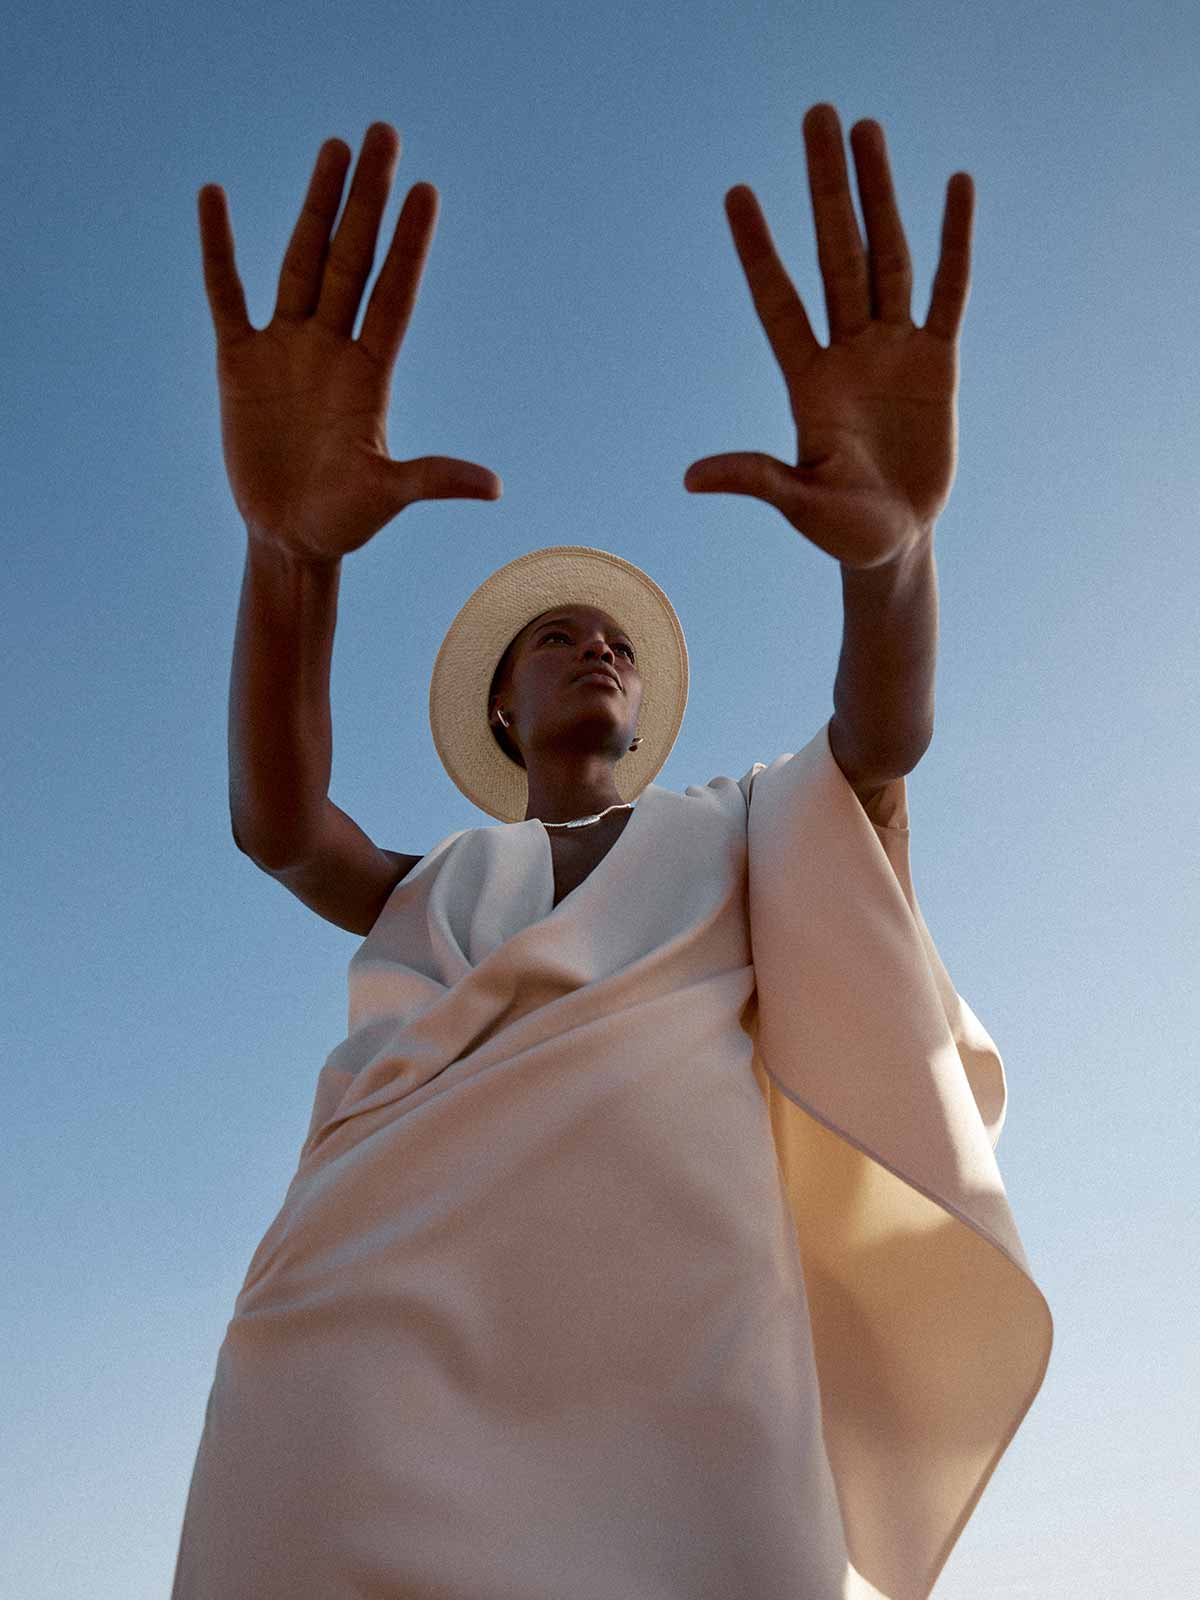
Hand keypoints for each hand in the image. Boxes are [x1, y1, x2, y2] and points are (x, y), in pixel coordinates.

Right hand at [198, 123, 500, 562]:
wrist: (290, 538)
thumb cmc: (345, 519)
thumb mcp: (387, 496)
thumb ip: (433, 479)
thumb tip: (494, 487)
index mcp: (371, 374)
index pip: (393, 293)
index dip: (409, 245)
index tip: (425, 190)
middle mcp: (333, 348)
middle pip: (352, 258)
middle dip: (367, 198)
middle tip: (384, 132)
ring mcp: (287, 349)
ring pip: (302, 262)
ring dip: (316, 206)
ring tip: (333, 147)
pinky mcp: (239, 363)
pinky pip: (227, 294)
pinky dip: (219, 250)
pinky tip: (215, 199)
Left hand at [684, 103, 972, 569]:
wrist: (894, 544)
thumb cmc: (842, 531)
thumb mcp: (801, 504)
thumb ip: (756, 479)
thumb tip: (690, 478)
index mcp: (808, 382)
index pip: (777, 302)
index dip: (758, 251)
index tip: (736, 193)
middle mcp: (847, 352)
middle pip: (835, 253)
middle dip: (825, 188)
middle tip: (816, 116)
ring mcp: (892, 351)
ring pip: (886, 257)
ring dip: (879, 194)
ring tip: (866, 130)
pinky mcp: (937, 363)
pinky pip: (948, 291)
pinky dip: (954, 242)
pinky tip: (954, 186)